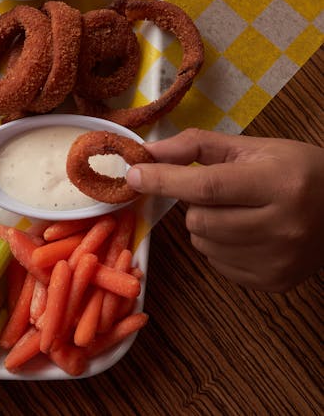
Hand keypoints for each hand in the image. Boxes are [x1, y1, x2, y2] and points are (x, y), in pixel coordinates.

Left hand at [126, 129, 323, 291]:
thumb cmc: (294, 169)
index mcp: (277, 184)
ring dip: (204, 224)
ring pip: (204, 244)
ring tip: (234, 209)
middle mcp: (281, 227)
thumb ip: (197, 146)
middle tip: (216, 189)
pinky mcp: (274, 282)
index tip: (133, 174)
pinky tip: (243, 230)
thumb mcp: (251, 146)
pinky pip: (218, 264)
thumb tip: (149, 153)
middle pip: (201, 220)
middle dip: (193, 202)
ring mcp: (278, 260)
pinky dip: (218, 245)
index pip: (208, 186)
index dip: (165, 180)